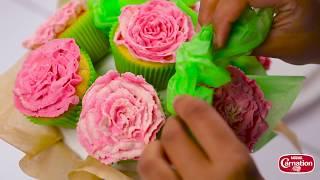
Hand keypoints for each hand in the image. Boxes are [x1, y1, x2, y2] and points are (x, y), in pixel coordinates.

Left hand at [138, 95, 261, 179]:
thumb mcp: (248, 170)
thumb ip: (223, 144)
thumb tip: (196, 118)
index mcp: (232, 164)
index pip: (201, 118)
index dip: (188, 104)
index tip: (181, 100)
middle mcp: (204, 179)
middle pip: (172, 135)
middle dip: (172, 125)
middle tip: (176, 126)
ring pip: (149, 161)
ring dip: (154, 148)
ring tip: (161, 148)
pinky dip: (152, 170)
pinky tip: (161, 170)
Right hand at [198, 0, 319, 64]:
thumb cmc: (309, 42)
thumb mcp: (278, 46)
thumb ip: (246, 45)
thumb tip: (218, 47)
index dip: (224, 19)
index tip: (217, 43)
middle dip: (211, 10)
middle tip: (206, 34)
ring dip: (212, 6)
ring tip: (209, 28)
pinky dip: (220, 4)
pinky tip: (217, 19)